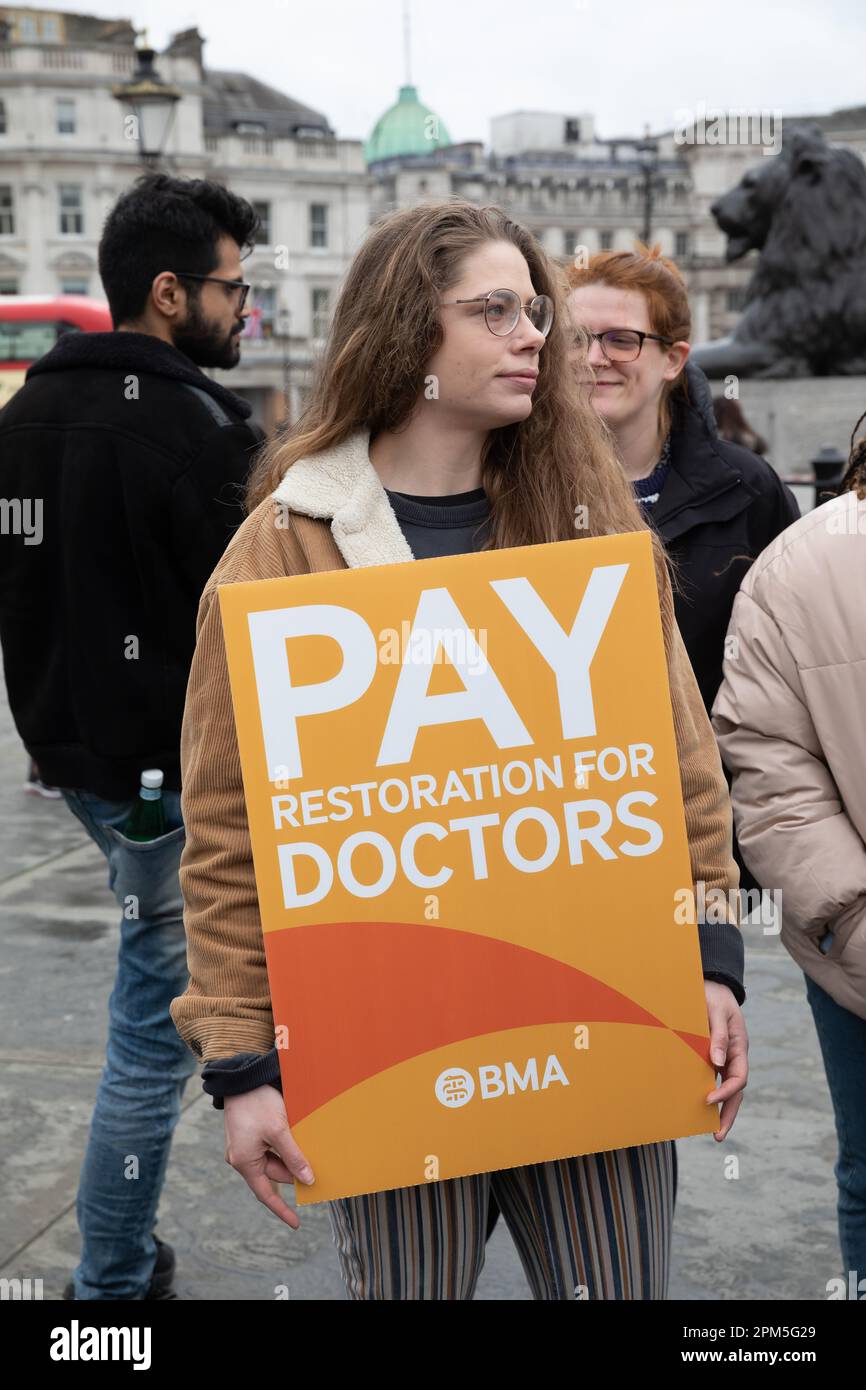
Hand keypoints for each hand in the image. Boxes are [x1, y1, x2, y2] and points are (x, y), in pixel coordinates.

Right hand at [223, 1084, 314, 1228]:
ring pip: (274, 1159)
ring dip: (290, 1155)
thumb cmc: (257, 1103)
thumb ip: (294, 1157)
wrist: (242, 1078)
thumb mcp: (279, 1131)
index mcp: (245, 1162)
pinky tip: (296, 1136)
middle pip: (274, 1173)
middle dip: (294, 1170)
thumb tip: (307, 1179)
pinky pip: (270, 1147)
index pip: (265, 1194)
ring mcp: (245, 1146)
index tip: (296, 1224)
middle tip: (317, 1165)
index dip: (282, 1210)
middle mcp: (242, 1157)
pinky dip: (284, 1145)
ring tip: (306, 1143)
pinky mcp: (250, 1135)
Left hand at [704, 981, 747, 1140]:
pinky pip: (715, 1078)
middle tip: (718, 1136)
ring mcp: (726, 1058)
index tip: (708, 1099)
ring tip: (712, 1131)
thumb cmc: (714, 995)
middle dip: (729, 1114)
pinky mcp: (714, 1056)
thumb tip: (718, 1062)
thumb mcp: (716, 1011)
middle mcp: (735, 1056)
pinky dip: (711, 1093)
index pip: (738, 1077)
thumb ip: (720, 1035)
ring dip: (722, 1109)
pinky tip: (700, 1106)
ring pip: (728, 1088)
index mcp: (740, 1046)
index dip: (726, 1091)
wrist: (712, 985)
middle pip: (737, 1091)